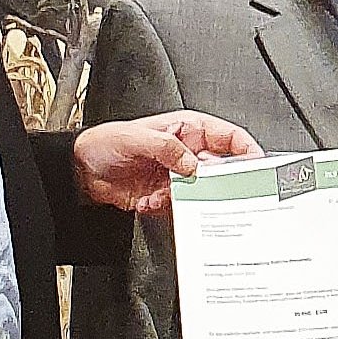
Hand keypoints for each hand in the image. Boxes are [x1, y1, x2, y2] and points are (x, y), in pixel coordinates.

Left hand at [74, 111, 262, 212]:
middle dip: (215, 183)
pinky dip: (166, 208)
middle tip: (208, 190)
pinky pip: (179, 207)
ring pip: (201, 193)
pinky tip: (148, 200)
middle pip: (220, 170)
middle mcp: (186, 154)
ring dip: (185, 198)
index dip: (247, 150)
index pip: (228, 138)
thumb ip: (168, 148)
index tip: (257, 165)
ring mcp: (177, 176)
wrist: (80, 171)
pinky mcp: (166, 197)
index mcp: (187, 130)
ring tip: (164, 194)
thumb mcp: (136, 137)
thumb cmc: (105, 142)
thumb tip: (193, 164)